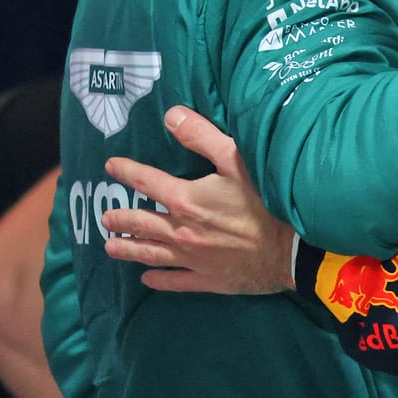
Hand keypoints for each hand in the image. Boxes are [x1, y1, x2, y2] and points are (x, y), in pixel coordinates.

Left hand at [99, 107, 293, 294]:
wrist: (291, 249)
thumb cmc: (266, 201)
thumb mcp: (237, 158)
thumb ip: (202, 136)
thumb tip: (171, 115)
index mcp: (185, 199)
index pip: (146, 181)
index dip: (126, 171)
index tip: (111, 166)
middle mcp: (180, 231)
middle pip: (141, 223)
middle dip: (120, 218)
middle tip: (106, 217)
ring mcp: (192, 259)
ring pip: (150, 254)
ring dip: (128, 249)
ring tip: (110, 247)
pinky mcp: (207, 279)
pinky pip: (174, 282)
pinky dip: (158, 280)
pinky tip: (147, 279)